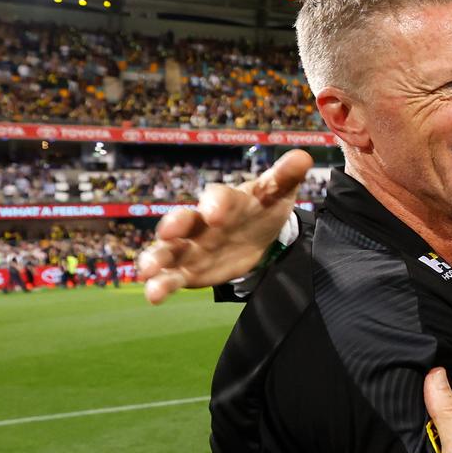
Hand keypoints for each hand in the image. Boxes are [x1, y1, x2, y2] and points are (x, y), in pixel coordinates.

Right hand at [137, 149, 312, 303]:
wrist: (257, 233)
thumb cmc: (262, 207)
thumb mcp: (277, 193)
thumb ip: (285, 177)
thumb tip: (303, 156)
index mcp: (225, 200)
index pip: (218, 196)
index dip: (216, 202)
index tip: (215, 211)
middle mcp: (201, 221)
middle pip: (183, 220)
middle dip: (174, 225)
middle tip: (168, 231)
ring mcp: (191, 246)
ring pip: (169, 250)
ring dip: (157, 259)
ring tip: (148, 271)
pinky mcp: (188, 270)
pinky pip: (172, 277)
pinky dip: (161, 285)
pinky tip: (153, 295)